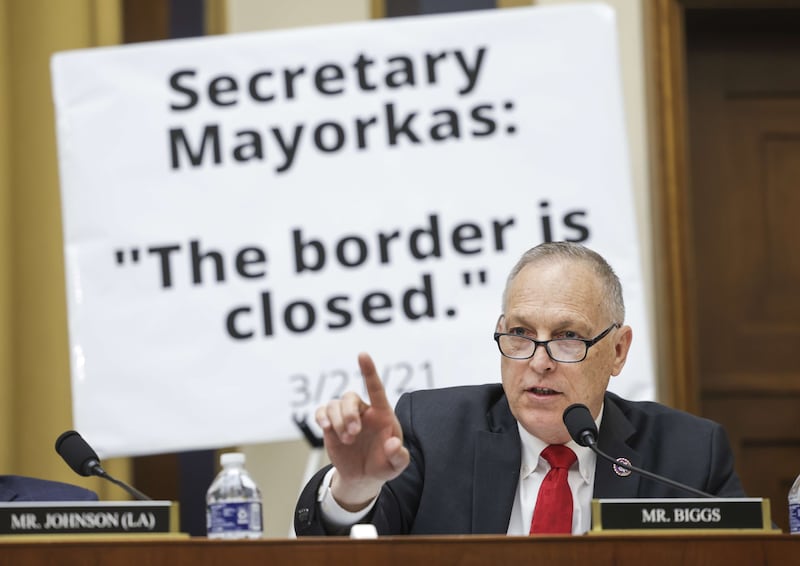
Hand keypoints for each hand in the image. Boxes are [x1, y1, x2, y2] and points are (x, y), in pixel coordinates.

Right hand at [315, 352, 409, 510]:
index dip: (369, 371)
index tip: (362, 355)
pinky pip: (321, 411)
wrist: (363, 477)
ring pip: (335, 404)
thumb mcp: (396, 466)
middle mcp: (363, 411)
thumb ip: (399, 456)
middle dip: (348, 414)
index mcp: (382, 414)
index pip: (375, 388)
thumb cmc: (383, 465)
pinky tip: (326, 428)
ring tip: (346, 440)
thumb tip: (393, 444)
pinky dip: (321, 417)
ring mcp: (345, 416)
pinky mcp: (331, 425)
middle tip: (353, 434)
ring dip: (337, 421)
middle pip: (350, 396)